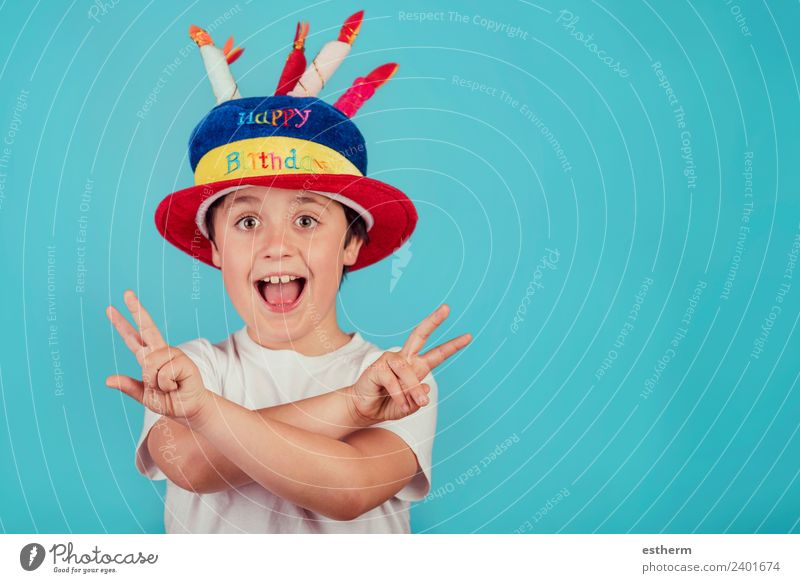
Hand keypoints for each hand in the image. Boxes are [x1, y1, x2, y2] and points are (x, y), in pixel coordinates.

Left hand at [105, 290, 210, 424]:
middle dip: (136, 310)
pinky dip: (166, 385)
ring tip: (168, 387)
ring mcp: (173, 354)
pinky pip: (163, 373)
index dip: (121, 323)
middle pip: (147, 327)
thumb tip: (108, 380)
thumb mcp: (145, 396)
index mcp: (148, 358)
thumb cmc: (170, 401)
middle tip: (126, 292)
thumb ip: (128, 386)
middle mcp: (160, 352)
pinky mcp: (183, 360)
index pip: (132, 338)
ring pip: (149, 364)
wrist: (189, 409)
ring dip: (155, 383)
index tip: (111, 309)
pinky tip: (177, 384)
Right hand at [348, 304, 470, 423]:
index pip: (437, 354)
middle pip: (419, 335)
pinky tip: (399, 403)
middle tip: (447, 308)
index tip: (468, 336)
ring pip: (407, 370)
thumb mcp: (409, 407)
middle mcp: (404, 359)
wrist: (365, 410)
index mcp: (416, 366)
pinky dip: (398, 395)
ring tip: (414, 404)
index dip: (452, 346)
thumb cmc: (388, 405)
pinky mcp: (378, 367)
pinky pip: (393, 381)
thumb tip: (425, 390)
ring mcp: (390, 360)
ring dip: (412, 389)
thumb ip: (417, 400)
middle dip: (433, 321)